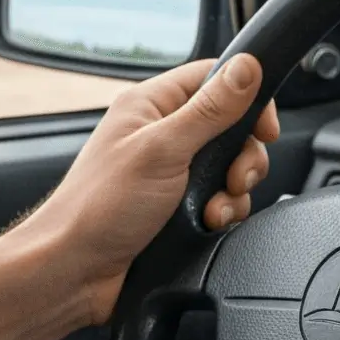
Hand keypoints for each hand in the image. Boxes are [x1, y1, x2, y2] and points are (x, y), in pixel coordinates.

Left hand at [27, 56, 280, 325]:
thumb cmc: (99, 208)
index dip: (248, 98)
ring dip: (234, 191)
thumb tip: (247, 67)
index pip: (214, 77)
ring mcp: (171, 170)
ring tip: (214, 210)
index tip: (264, 129)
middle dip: (244, 156)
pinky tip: (208, 224)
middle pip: (232, 126)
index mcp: (151, 104)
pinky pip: (220, 198)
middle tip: (235, 178)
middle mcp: (162, 133)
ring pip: (231, 166)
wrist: (76, 272)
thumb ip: (210, 110)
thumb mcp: (163, 150)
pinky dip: (223, 212)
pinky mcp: (178, 204)